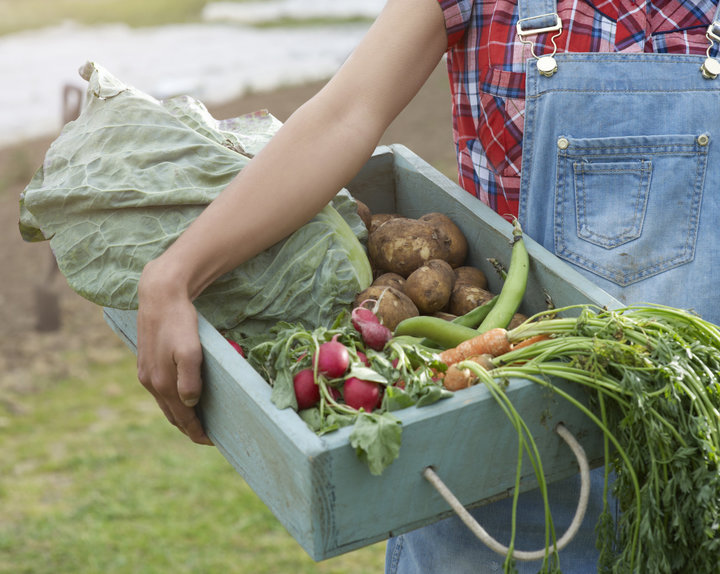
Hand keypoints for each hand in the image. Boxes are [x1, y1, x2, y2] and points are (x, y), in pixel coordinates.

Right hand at [136, 259, 212, 445]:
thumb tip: (190, 404)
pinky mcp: (145, 362)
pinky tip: (183, 397)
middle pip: (172, 415)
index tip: (212, 440)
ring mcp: (145, 373)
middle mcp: (150, 382)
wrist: (159, 296)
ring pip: (165, 403)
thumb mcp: (190, 351)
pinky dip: (173, 400)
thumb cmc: (180, 322)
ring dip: (181, 415)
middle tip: (208, 435)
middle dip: (189, 428)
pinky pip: (160, 391)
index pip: (182, 418)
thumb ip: (189, 380)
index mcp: (162, 383)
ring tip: (197, 421)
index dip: (197, 431)